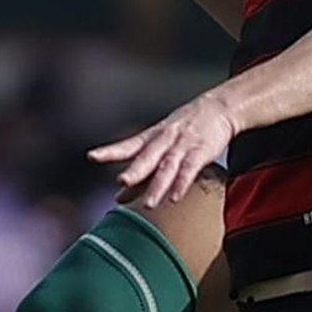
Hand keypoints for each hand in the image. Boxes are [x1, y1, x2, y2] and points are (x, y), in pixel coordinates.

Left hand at [90, 93, 236, 207]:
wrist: (219, 108)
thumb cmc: (187, 128)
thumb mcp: (161, 142)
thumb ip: (142, 171)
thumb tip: (118, 195)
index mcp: (152, 137)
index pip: (128, 144)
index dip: (110, 150)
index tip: (92, 156)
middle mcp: (164, 140)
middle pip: (147, 157)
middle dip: (135, 171)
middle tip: (122, 183)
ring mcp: (183, 145)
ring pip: (167, 166)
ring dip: (157, 185)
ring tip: (148, 204)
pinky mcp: (201, 151)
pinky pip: (190, 169)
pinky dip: (182, 183)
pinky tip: (174, 197)